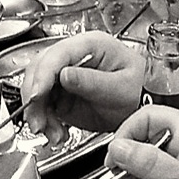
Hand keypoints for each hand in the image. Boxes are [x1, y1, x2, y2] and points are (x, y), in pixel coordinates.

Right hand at [19, 30, 148, 136]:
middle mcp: (73, 57)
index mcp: (90, 45)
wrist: (144, 104)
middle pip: (39, 70)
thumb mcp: (120, 87)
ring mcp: (65, 76)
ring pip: (37, 90)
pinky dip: (46, 122)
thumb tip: (64, 75)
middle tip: (39, 121)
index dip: (43, 75)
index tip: (37, 96)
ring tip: (52, 133)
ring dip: (38, 114)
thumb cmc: (139, 88)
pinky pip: (44, 106)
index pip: (56, 55)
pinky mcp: (62, 94)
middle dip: (34, 98)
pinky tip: (56, 133)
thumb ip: (92, 81)